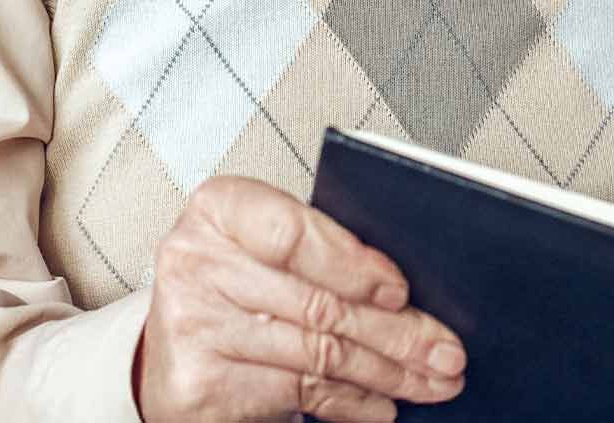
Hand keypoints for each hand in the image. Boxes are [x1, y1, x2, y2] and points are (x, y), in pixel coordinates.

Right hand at [135, 175, 465, 422]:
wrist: (166, 348)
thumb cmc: (236, 282)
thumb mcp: (268, 246)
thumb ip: (325, 250)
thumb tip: (413, 293)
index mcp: (220, 210)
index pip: (295, 234)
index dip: (354, 265)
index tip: (402, 291)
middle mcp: (196, 265)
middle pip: (319, 304)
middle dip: (398, 333)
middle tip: (446, 352)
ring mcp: (193, 329)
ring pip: (319, 353)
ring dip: (388, 374)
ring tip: (431, 380)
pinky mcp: (201, 387)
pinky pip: (298, 394)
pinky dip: (352, 402)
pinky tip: (383, 403)